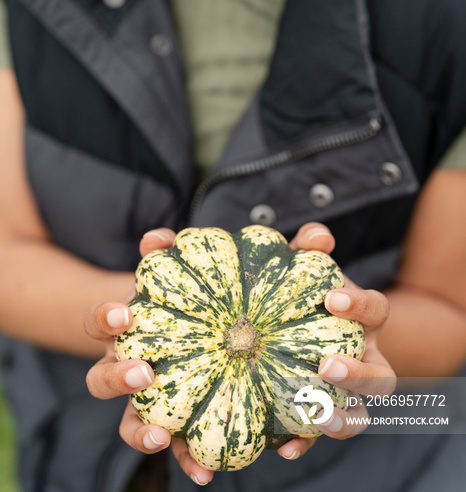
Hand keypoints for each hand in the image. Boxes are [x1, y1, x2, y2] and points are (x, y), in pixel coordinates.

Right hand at [84, 228, 215, 485]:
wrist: (184, 329)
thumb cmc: (180, 299)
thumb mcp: (180, 274)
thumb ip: (173, 253)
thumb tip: (183, 237)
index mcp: (123, 329)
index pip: (98, 322)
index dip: (105, 319)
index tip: (124, 316)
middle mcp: (124, 366)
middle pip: (102, 379)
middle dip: (117, 378)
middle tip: (144, 374)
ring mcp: (145, 400)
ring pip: (127, 421)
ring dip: (140, 431)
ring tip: (163, 435)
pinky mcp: (172, 422)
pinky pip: (174, 446)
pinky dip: (186, 459)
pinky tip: (206, 472)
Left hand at [277, 223, 395, 460]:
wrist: (302, 326)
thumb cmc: (305, 293)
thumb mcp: (306, 268)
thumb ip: (309, 247)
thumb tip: (316, 237)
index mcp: (365, 321)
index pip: (377, 310)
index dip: (360, 305)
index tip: (332, 298)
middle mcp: (367, 359)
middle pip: (382, 377)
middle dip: (359, 375)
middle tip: (325, 365)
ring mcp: (349, 392)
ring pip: (363, 415)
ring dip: (343, 418)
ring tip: (317, 415)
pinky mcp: (323, 414)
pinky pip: (321, 435)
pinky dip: (305, 443)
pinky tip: (282, 446)